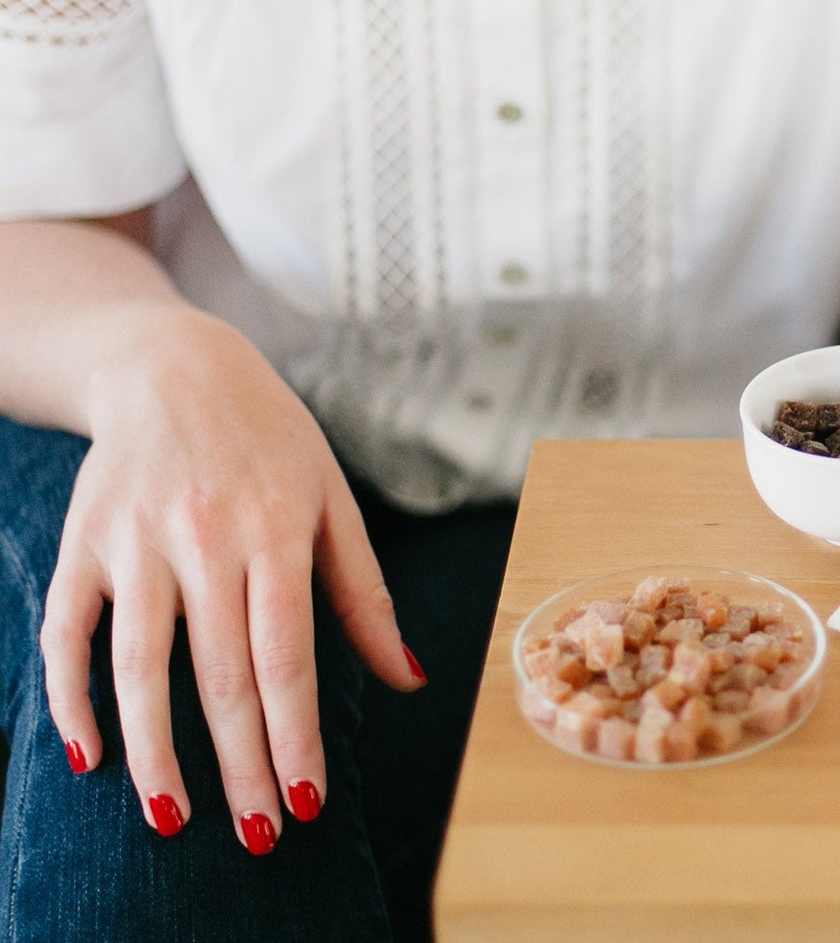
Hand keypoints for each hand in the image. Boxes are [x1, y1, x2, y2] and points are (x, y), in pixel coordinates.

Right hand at [38, 310, 422, 851]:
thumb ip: (364, 593)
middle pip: (221, 674)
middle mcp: (205, 537)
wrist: (176, 367)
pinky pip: (67, 632)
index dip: (297, 735)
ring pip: (141, 666)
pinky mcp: (82, 543)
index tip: (309, 801)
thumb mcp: (331, 499)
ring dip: (155, 751)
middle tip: (260, 836)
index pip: (288, 656)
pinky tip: (89, 754)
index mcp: (276, 530)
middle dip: (242, 764)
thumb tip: (409, 678)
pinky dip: (70, 695)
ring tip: (175, 818)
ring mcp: (135, 541)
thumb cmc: (271, 440)